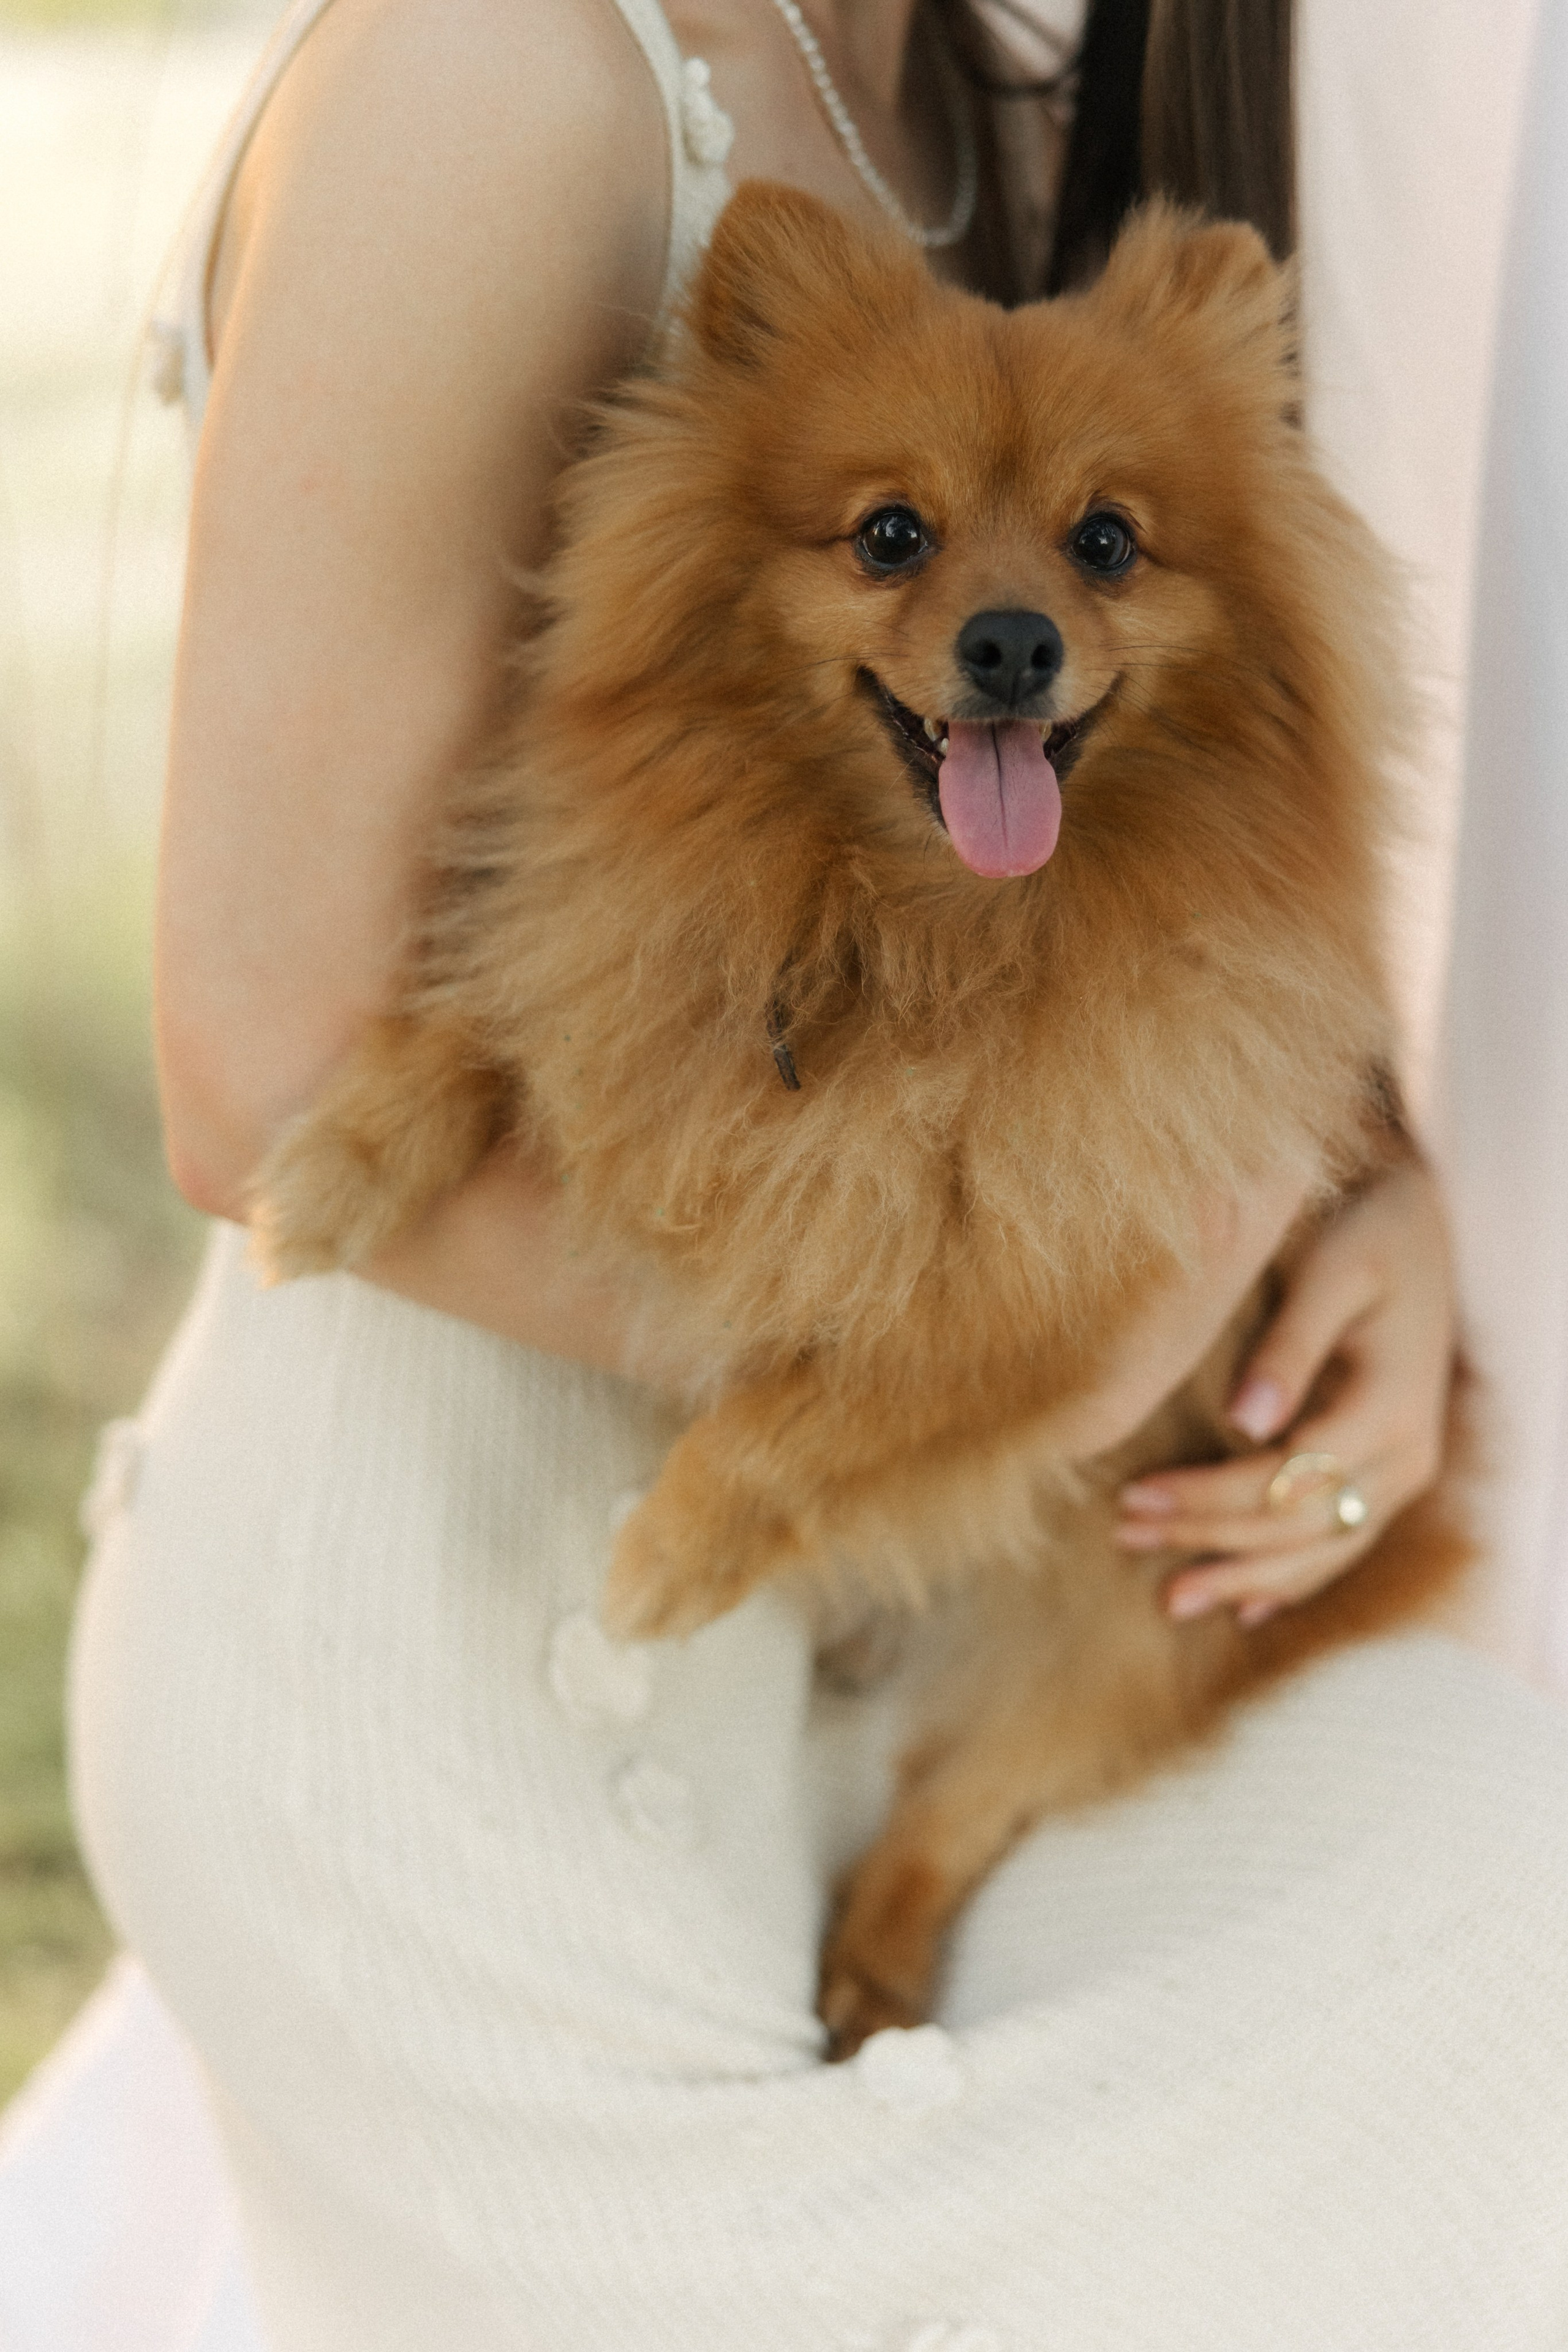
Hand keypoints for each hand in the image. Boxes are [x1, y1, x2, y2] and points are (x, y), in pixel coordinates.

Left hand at [1114, 1159, 1454, 1624]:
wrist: (1421, 1226)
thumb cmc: (1367, 1235)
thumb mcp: (1329, 1271)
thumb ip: (1290, 1347)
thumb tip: (1244, 1421)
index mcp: (1390, 1410)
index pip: (1285, 1480)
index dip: (1205, 1498)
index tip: (1131, 1496)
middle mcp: (1407, 1456)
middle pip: (1296, 1527)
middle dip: (1207, 1539)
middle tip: (1122, 1536)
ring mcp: (1404, 1472)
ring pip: (1320, 1552)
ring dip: (1243, 1578)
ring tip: (1168, 1599)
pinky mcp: (1389, 1473)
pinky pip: (1341, 1544)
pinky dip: (1291, 1581)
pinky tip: (1243, 1608)